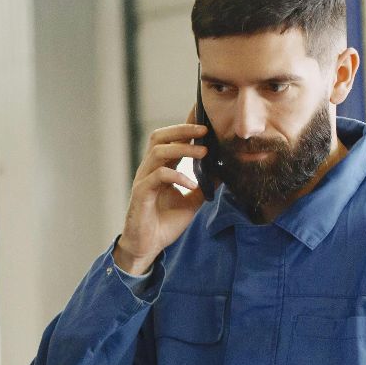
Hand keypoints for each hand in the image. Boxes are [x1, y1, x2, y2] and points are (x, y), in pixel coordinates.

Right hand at [113, 111, 214, 274]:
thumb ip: (204, 185)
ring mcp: (143, 180)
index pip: (170, 140)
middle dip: (182, 129)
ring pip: (158, 152)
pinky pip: (158, 177)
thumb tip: (224, 171)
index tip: (205, 118)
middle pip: (159, 137)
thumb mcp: (192, 202)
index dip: (185, 127)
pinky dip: (178, 177)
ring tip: (204, 153)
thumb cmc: (164, 224)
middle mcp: (149, 170)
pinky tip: (192, 185)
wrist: (147, 246)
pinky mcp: (141, 194)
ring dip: (182, 149)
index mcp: (160, 169)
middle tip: (205, 130)